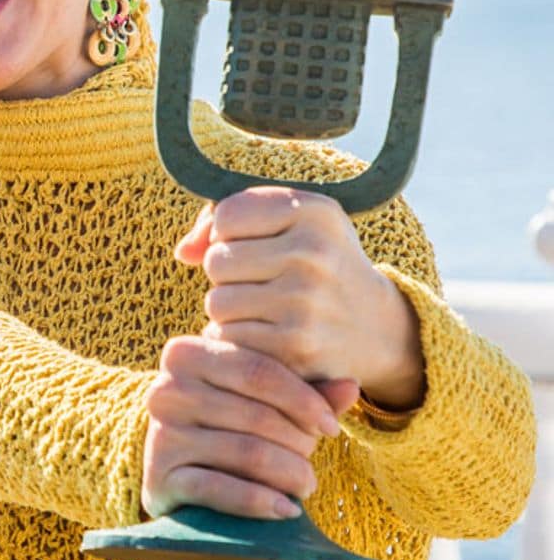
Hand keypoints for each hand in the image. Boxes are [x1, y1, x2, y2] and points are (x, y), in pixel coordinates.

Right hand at [141, 333, 358, 519]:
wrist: (179, 469)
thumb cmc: (231, 423)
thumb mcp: (264, 401)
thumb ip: (307, 393)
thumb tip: (351, 386)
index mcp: (187, 353)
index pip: (258, 370)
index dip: (303, 400)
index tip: (333, 427)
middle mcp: (165, 388)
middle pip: (255, 414)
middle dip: (298, 442)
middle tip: (312, 459)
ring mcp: (159, 433)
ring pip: (245, 451)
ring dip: (288, 473)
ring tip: (306, 484)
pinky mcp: (159, 477)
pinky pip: (219, 488)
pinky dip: (260, 501)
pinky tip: (286, 509)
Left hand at [177, 187, 423, 409]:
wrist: (374, 327)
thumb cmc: (313, 265)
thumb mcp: (286, 224)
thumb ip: (223, 220)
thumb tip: (184, 253)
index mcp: (314, 211)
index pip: (227, 215)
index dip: (230, 233)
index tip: (256, 244)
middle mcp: (314, 253)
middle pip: (217, 260)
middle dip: (228, 274)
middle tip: (262, 281)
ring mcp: (306, 303)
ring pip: (217, 302)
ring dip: (230, 310)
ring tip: (266, 308)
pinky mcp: (295, 349)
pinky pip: (228, 339)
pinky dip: (238, 340)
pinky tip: (268, 335)